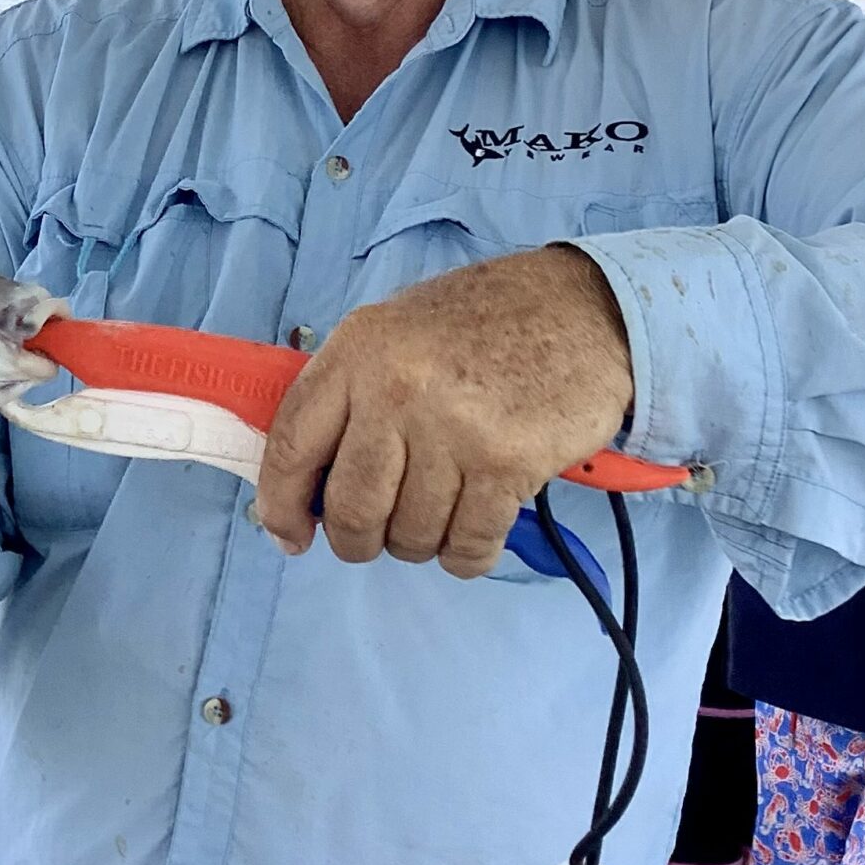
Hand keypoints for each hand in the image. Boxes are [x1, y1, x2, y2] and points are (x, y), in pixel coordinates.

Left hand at [254, 246, 633, 579]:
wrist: (584, 309)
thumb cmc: (485, 322)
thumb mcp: (396, 331)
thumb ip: (350, 393)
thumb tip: (309, 479)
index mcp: (357, 351)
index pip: (291, 446)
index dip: (280, 505)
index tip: (290, 534)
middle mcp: (397, 389)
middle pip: (351, 508)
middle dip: (356, 540)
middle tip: (374, 536)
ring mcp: (452, 429)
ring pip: (409, 535)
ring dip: (419, 542)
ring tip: (439, 511)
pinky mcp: (506, 464)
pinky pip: (466, 545)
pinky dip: (465, 555)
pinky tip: (473, 531)